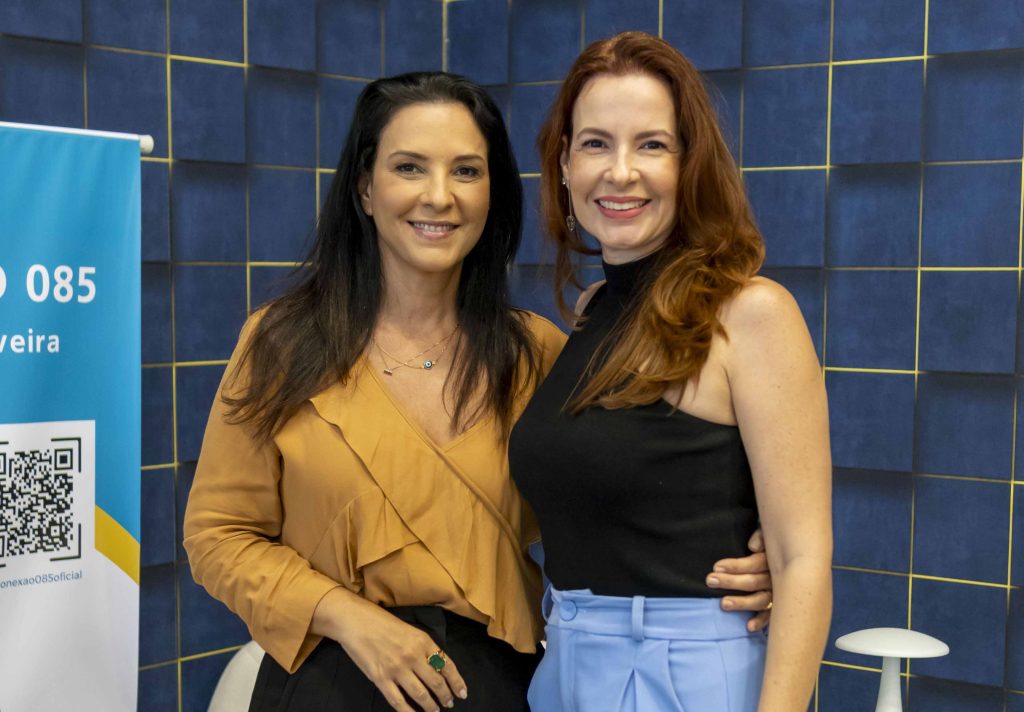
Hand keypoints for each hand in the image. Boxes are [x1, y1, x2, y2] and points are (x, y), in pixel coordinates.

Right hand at [314, 589, 467, 710]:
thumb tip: (438, 667)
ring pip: (421, 695)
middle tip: (448, 704)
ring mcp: (397, 669)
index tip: (462, 693)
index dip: (457, 682)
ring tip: (434, 710)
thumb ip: (424, 648)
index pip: (447, 665)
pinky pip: (398, 702)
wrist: (355, 621)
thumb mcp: (410, 630)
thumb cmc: (382, 622)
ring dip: (430, 706)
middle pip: (436, 683)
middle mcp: (413, 656)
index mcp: (423, 641)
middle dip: (445, 696)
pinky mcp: (381, 679)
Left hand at [706, 528, 772, 631]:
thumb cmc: (776, 540)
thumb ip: (762, 535)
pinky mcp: (780, 604)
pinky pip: (772, 615)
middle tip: (710, 580)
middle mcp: (778, 577)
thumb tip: (754, 546)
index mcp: (774, 559)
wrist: (799, 552)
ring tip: (723, 603)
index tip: (716, 567)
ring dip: (742, 603)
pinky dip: (761, 621)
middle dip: (730, 582)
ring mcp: (780, 593)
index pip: (753, 564)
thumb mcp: (770, 531)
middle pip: (753, 582)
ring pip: (761, 600)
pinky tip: (749, 626)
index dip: (735, 566)